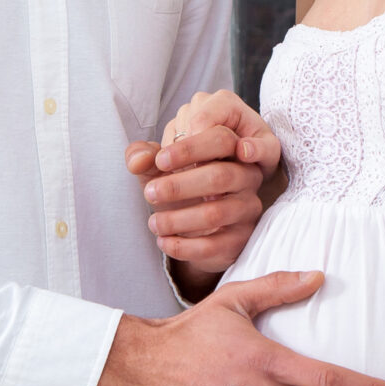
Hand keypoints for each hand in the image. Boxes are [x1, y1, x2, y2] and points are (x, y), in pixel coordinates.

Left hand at [123, 90, 282, 285]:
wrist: (193, 228)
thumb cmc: (178, 187)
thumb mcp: (158, 168)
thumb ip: (144, 156)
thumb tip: (138, 160)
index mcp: (230, 150)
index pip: (221, 139)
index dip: (190, 148)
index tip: (160, 160)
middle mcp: (246, 177)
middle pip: (220, 175)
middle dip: (179, 185)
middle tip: (150, 192)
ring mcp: (246, 209)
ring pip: (215, 213)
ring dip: (177, 219)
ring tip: (153, 222)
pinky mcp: (240, 239)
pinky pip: (214, 245)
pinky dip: (183, 246)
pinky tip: (163, 241)